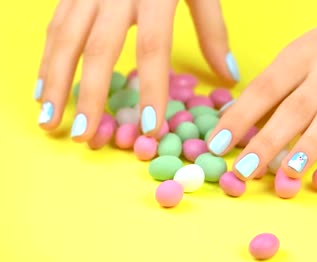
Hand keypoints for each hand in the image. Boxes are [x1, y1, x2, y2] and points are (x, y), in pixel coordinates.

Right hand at [35, 0, 238, 139]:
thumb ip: (213, 31)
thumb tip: (229, 77)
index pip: (151, 47)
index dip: (151, 89)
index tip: (150, 128)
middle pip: (98, 48)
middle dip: (90, 95)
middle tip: (85, 135)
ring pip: (66, 38)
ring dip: (55, 82)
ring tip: (50, 121)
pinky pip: (54, 26)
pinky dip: (46, 59)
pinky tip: (42, 89)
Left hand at [207, 0, 316, 180]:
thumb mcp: (307, 51)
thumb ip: (278, 83)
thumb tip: (237, 116)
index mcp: (302, 55)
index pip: (265, 88)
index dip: (239, 117)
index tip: (216, 144)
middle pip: (294, 108)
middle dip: (266, 141)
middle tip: (243, 171)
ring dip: (310, 146)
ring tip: (289, 173)